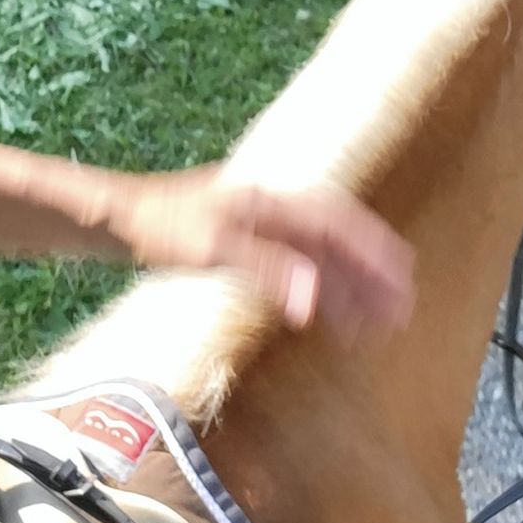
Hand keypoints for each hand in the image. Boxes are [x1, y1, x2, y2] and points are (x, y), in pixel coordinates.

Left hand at [109, 167, 414, 339]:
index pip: (338, 223)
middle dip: (372, 271)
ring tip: (377, 321)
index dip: (373, 252)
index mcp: (272, 201)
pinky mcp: (244, 238)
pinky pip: (294, 260)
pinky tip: (322, 311)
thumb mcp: (212, 249)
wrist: (120, 215)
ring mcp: (258, 221)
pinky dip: (316, 284)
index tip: (403, 281)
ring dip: (349, 282)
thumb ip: (267, 271)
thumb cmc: (160, 227)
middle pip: (337, 236)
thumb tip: (314, 304)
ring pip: (317, 251)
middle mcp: (272, 206)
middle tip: (403, 310)